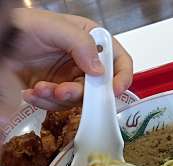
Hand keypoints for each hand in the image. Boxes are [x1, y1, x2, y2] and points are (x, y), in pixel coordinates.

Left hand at [10, 8, 132, 110]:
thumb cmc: (23, 26)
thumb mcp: (54, 27)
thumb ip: (80, 43)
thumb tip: (99, 69)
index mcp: (92, 42)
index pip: (119, 60)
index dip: (122, 76)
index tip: (114, 89)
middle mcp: (86, 63)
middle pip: (99, 87)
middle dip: (80, 92)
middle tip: (63, 90)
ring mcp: (72, 79)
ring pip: (79, 100)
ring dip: (59, 98)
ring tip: (40, 88)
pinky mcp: (58, 92)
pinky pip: (61, 106)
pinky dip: (46, 102)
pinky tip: (33, 92)